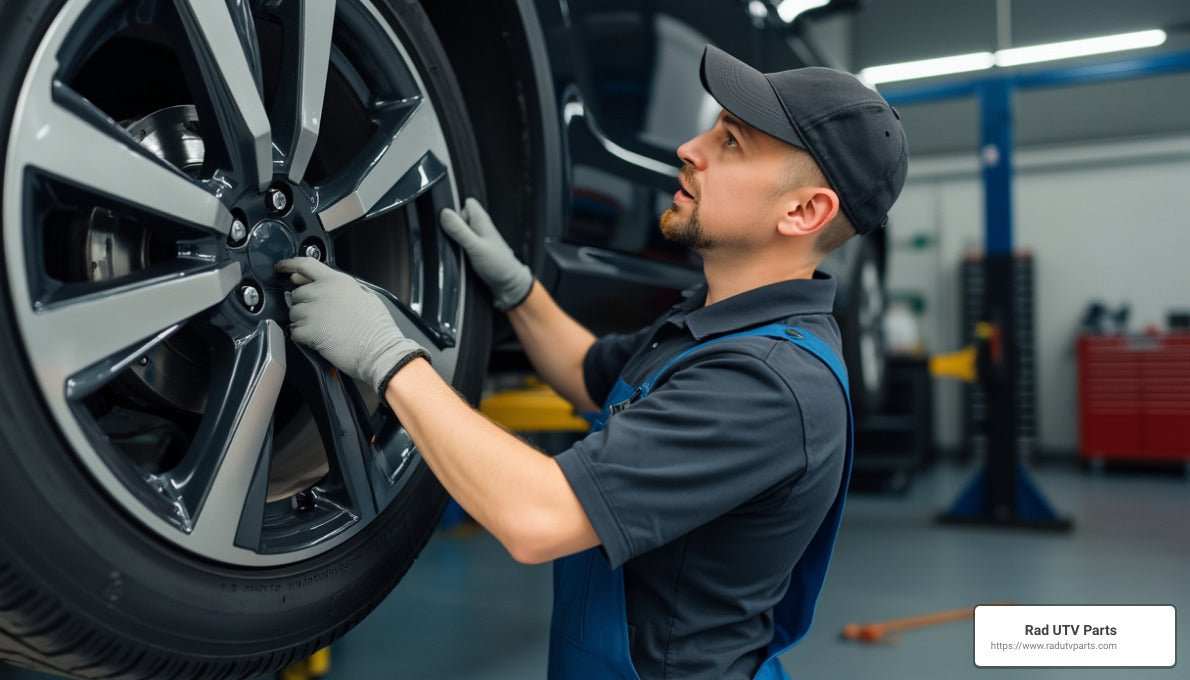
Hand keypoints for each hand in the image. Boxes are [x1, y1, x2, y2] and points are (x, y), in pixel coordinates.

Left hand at [274, 257, 428, 395]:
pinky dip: (302, 336)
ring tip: (322, 330)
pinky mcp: (308, 331)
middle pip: (297, 293)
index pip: (305, 264)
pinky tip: (318, 339)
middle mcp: (321, 292)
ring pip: (293, 313)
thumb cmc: (377, 326)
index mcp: (336, 280)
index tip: (281, 268)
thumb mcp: (366, 295)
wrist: (379, 350)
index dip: (289, 264)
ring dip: (303, 321)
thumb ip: (340, 286)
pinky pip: (294, 331)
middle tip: (318, 316)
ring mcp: (313, 312)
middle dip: (303, 304)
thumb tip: (317, 282)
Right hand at [440, 198, 532, 310]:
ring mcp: (478, 239)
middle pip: (459, 219)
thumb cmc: (499, 266)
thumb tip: (444, 213)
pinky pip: (462, 245)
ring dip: (456, 242)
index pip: (466, 203)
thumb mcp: (475, 246)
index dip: (457, 211)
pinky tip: (462, 259)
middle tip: (458, 242)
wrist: (508, 286)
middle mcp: (480, 228)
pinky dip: (459, 251)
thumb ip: (459, 230)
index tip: (453, 225)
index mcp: (482, 221)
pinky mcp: (476, 251)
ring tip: (461, 253)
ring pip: (459, 233)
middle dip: (453, 228)